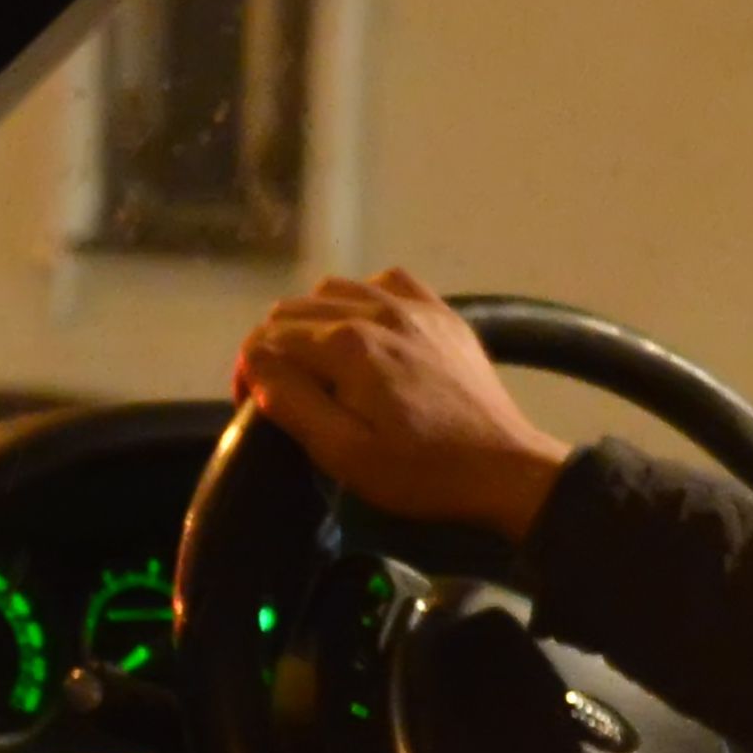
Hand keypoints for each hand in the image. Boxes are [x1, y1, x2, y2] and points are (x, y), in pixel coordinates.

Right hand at [232, 267, 568, 541]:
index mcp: (346, 346)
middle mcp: (375, 310)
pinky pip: (385, 281)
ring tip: (317, 361)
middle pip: (293, 310)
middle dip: (273, 347)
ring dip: (311, 321)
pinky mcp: (440, 312)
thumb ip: (292, 404)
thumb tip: (258, 367)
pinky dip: (361, 298)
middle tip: (281, 390)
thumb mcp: (344, 454)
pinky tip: (364, 329)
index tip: (256, 406)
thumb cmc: (420, 471)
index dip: (249, 374)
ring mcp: (412, 306)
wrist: (502, 467)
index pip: (266, 341)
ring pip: (333, 289)